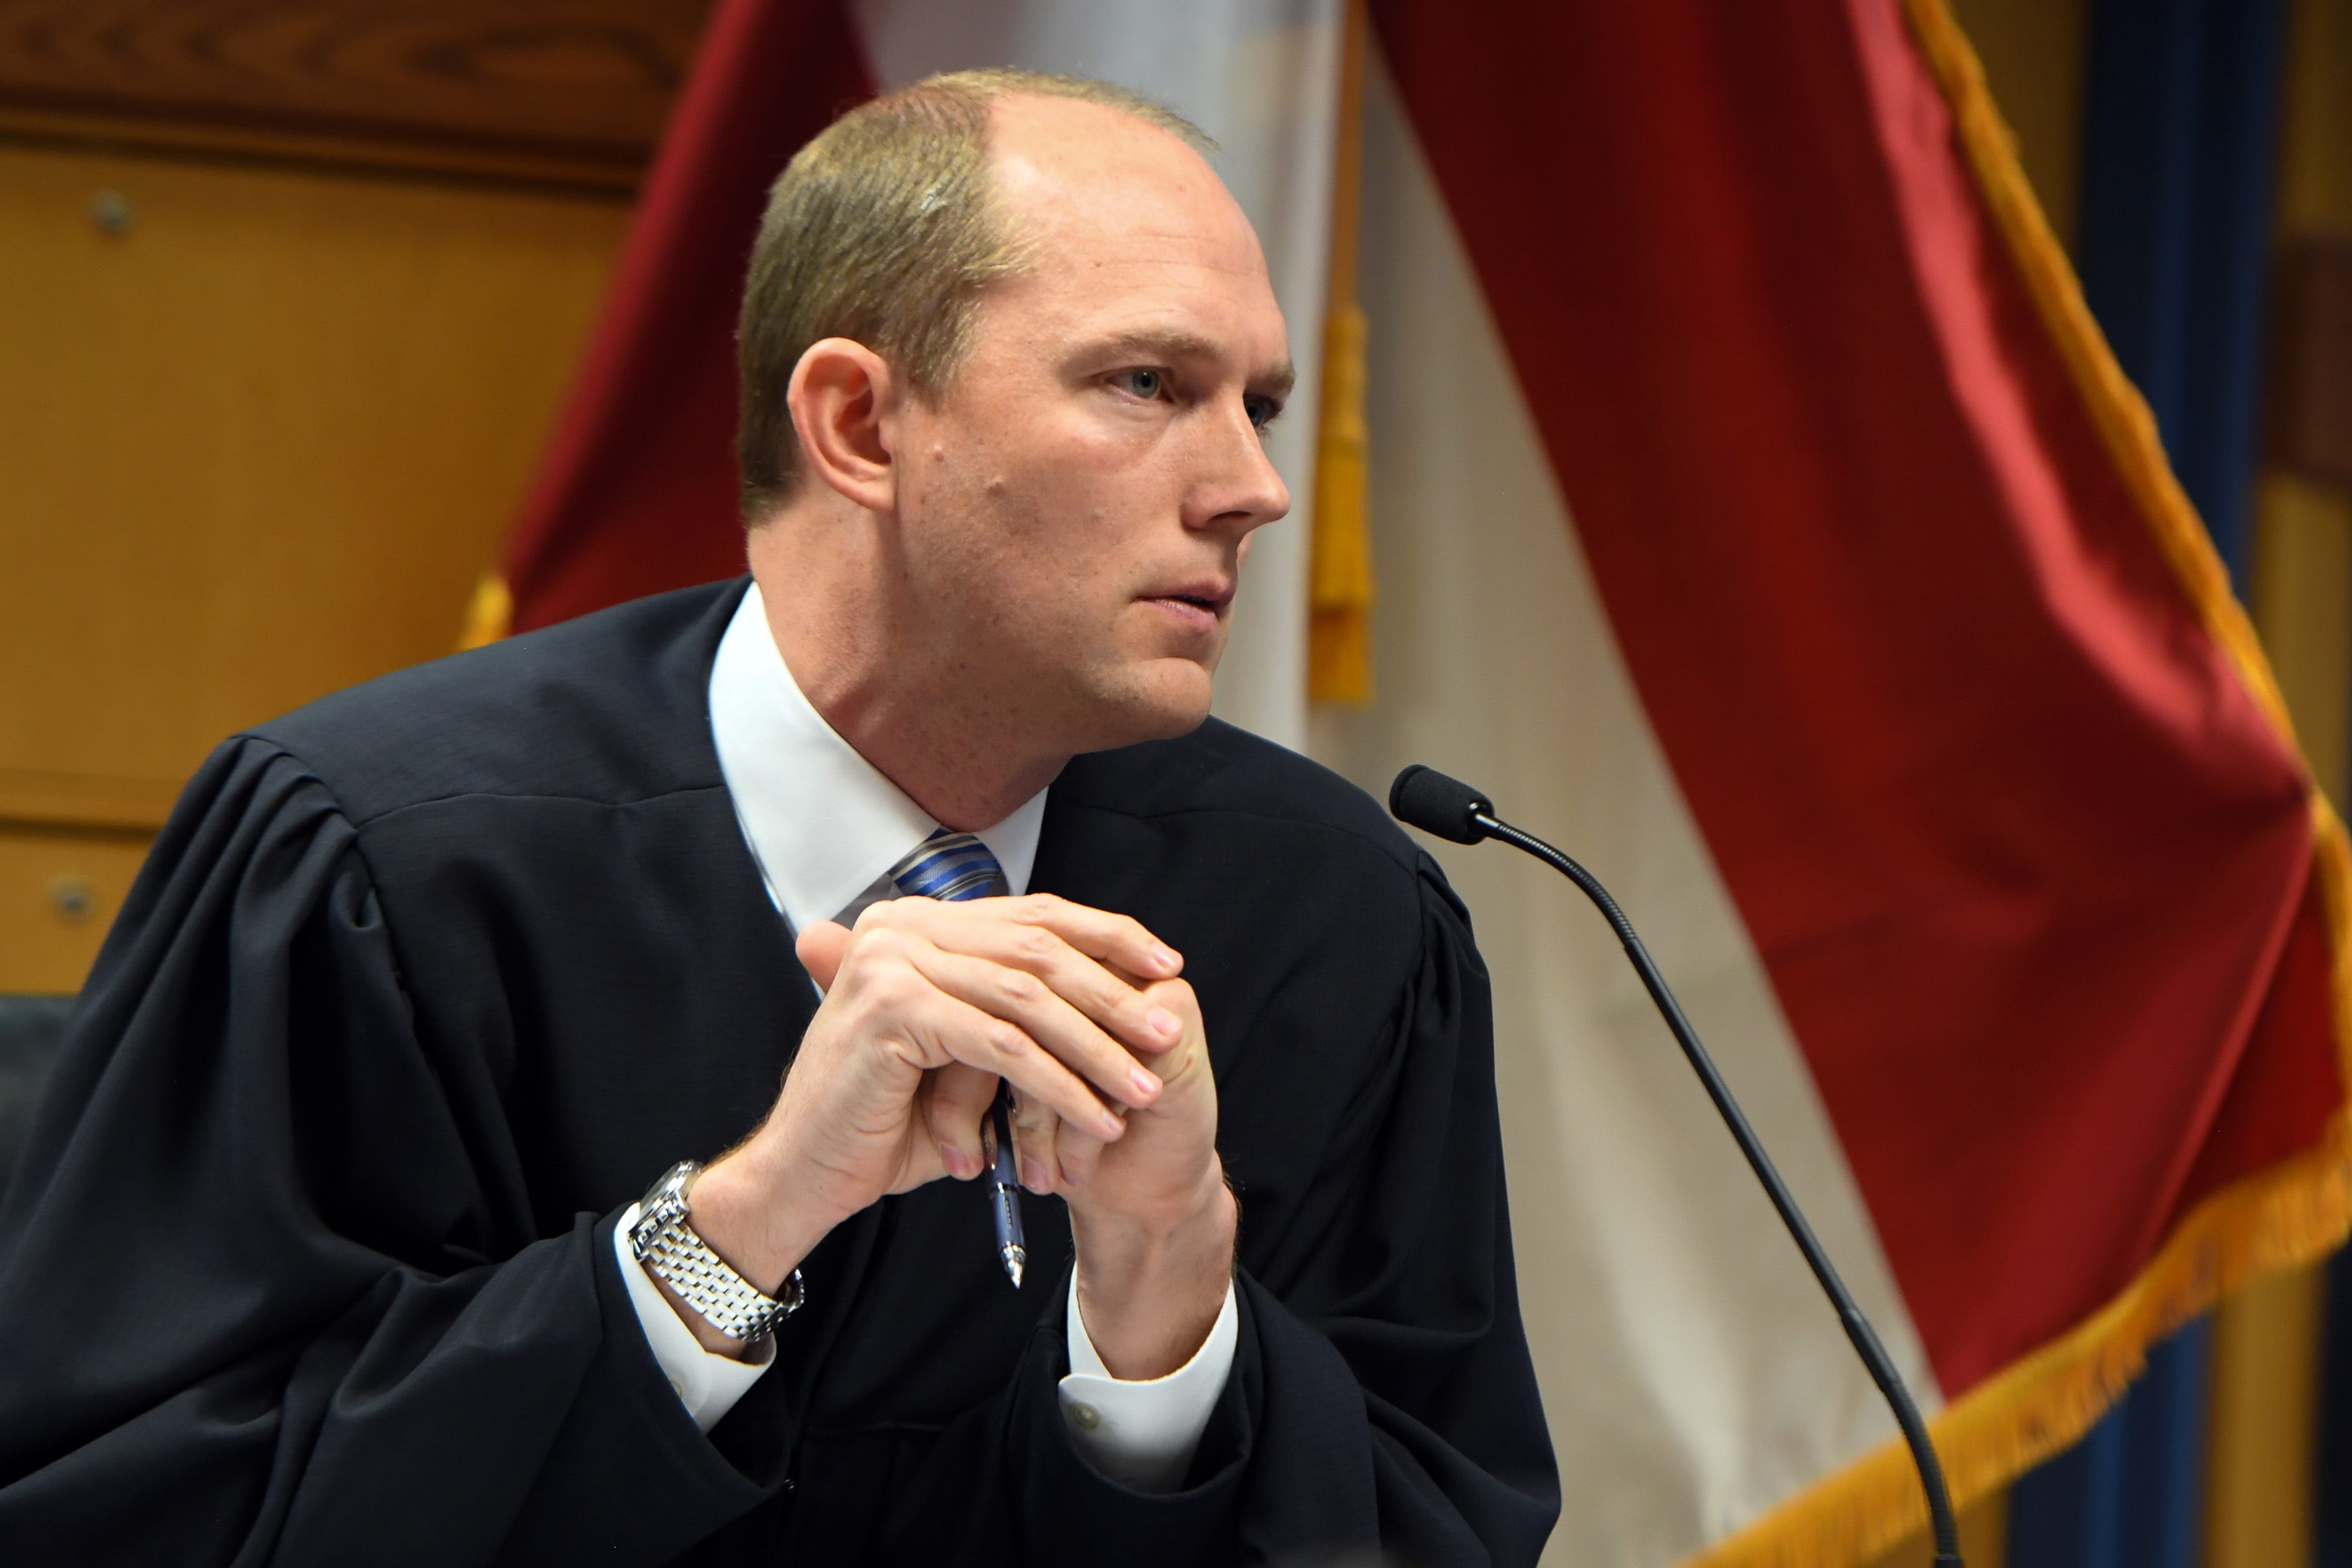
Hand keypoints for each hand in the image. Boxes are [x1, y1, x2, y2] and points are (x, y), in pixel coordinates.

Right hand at [675, 894, 1199, 1353]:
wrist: (806, 1173)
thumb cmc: (887, 1117)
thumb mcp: (964, 1050)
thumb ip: (1013, 1007)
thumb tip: (1115, 978)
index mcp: (917, 922)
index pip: (1032, 914)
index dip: (1106, 935)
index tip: (1166, 964)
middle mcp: (899, 927)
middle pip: (1036, 950)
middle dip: (1113, 993)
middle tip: (1166, 1032)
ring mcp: (891, 962)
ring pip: (1026, 999)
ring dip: (1096, 1048)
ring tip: (1143, 1087)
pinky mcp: (893, 1011)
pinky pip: (1002, 1048)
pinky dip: (1059, 1085)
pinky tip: (1096, 1117)